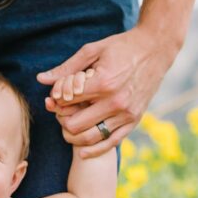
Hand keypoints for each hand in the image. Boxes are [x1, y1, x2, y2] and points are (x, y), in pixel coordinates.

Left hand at [38, 26, 177, 157]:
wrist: (157, 48)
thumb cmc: (122, 47)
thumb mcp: (92, 51)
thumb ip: (66, 68)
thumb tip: (40, 79)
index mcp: (103, 83)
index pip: (66, 101)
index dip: (56, 99)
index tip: (56, 95)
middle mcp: (116, 101)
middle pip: (74, 124)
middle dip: (62, 119)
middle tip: (60, 112)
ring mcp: (127, 113)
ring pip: (90, 138)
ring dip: (73, 136)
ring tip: (67, 127)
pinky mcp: (134, 120)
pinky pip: (110, 143)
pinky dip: (93, 149)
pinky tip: (82, 150)